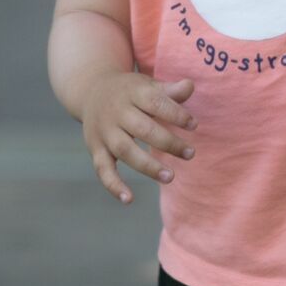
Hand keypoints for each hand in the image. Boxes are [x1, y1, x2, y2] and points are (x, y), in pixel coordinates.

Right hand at [80, 71, 197, 203]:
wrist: (91, 90)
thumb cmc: (129, 91)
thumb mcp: (147, 85)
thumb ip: (169, 90)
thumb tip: (190, 86)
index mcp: (133, 93)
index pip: (156, 103)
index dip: (176, 114)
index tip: (194, 125)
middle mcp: (117, 112)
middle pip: (143, 129)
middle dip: (168, 142)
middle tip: (190, 154)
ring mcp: (105, 132)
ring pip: (125, 150)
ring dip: (148, 166)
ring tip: (170, 177)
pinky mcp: (95, 149)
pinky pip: (102, 169)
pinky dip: (113, 185)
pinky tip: (129, 199)